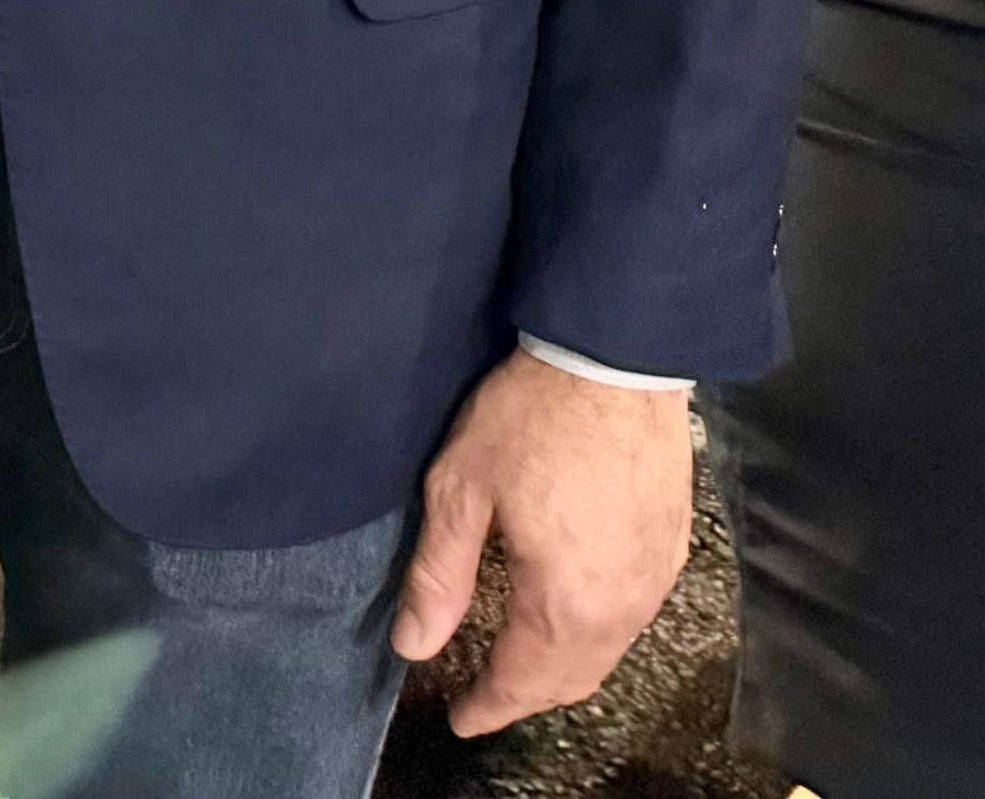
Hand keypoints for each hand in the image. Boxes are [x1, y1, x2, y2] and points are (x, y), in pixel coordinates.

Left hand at [392, 349, 693, 734]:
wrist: (618, 363)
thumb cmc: (532, 420)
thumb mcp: (461, 491)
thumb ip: (438, 575)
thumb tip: (414, 643)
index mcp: (566, 602)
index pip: (523, 680)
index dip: (489, 707)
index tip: (460, 720)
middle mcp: (620, 606)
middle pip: (571, 678)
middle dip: (526, 696)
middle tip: (485, 700)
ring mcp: (652, 579)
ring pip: (606, 653)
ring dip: (562, 669)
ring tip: (519, 668)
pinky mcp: (669, 549)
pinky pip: (630, 619)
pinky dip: (594, 636)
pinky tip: (568, 619)